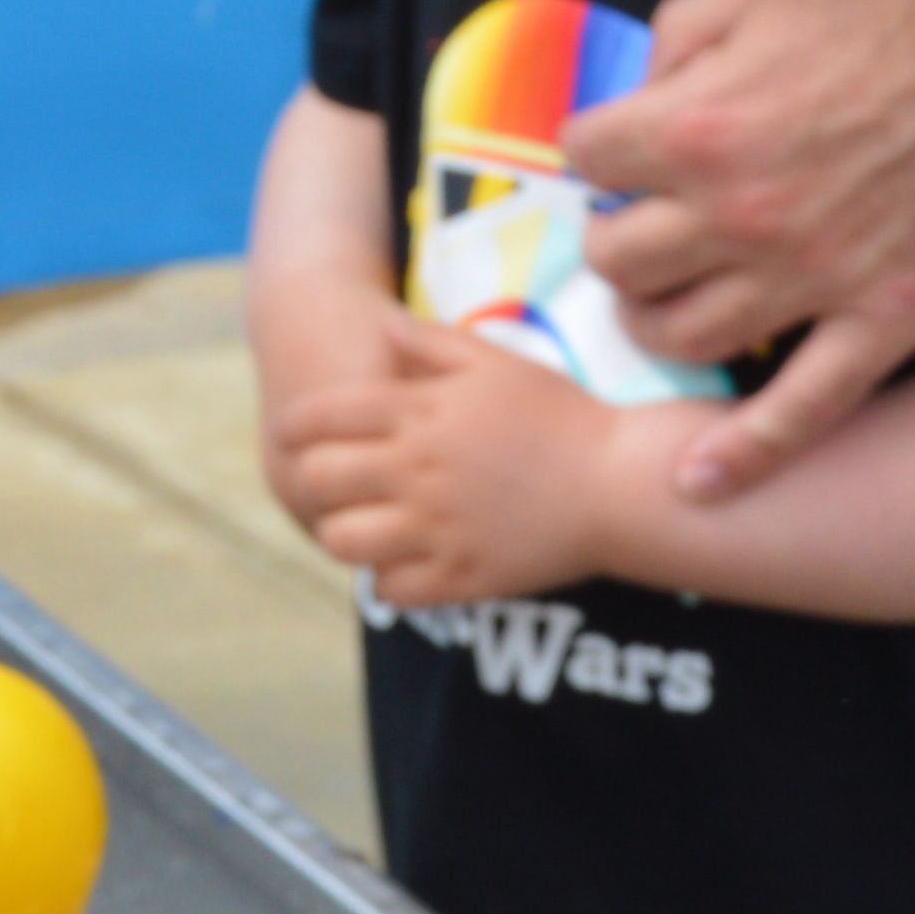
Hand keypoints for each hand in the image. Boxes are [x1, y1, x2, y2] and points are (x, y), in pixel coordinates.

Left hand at [266, 314, 628, 608]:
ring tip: (368, 527)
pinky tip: (407, 562)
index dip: (295, 427)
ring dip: (348, 533)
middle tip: (337, 484)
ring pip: (344, 541)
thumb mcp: (496, 363)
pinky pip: (391, 588)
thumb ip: (430, 343)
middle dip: (319, 480)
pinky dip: (389, 578)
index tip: (295, 437)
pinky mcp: (460, 577)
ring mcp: (437, 528)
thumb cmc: (561, 415)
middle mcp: (418, 470)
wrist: (620, 483)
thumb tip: (377, 325)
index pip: (319, 418)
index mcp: (420, 413)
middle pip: (320, 479)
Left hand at [562, 0, 914, 503]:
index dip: (604, 149)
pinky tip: (700, 484)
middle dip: (621, 239)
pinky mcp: (888, 320)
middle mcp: (742, 213)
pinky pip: (802, 411)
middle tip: (649, 227)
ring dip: (660, 322)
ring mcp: (815, 278)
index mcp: (700, 122)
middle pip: (620, 262)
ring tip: (673, 302)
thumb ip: (678, 36)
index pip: (586, 159)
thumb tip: (642, 94)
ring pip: (684, 339)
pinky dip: (744, 456)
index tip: (629, 149)